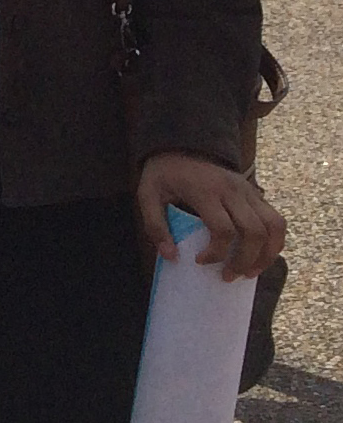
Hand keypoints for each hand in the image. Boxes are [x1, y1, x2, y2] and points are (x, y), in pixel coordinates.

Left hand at [137, 152, 286, 281]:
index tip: (200, 262)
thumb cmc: (164, 174)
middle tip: (228, 276)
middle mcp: (233, 190)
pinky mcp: (255, 192)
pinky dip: (274, 241)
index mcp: (206, 191)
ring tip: (250, 272)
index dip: (217, 253)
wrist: (181, 145)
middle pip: (254, 231)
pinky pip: (276, 220)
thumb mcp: (147, 194)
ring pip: (274, 226)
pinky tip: (260, 256)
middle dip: (245, 260)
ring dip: (267, 254)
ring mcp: (248, 190)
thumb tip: (171, 256)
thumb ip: (155, 225)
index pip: (223, 229)